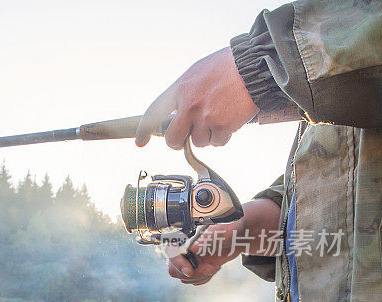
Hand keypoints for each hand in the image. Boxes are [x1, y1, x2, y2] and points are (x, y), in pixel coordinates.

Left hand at [135, 47, 258, 149]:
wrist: (254, 66)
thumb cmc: (228, 66)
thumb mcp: (197, 72)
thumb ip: (185, 92)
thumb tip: (178, 109)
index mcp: (180, 89)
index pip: (153, 113)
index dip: (144, 130)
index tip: (140, 141)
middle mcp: (189, 106)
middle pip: (173, 139)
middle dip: (178, 142)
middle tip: (186, 138)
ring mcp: (205, 118)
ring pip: (199, 142)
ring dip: (208, 135)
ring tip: (219, 117)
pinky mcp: (222, 126)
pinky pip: (217, 142)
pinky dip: (223, 136)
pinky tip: (229, 120)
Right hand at [167, 219, 244, 285]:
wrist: (240, 235)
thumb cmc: (230, 227)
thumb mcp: (220, 231)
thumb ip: (205, 239)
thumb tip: (192, 249)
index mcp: (184, 236)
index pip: (170, 252)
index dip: (177, 262)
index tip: (190, 270)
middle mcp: (183, 248)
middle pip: (174, 269)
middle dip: (193, 273)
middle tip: (210, 268)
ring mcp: (189, 258)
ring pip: (184, 277)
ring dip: (200, 276)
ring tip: (214, 267)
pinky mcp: (196, 266)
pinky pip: (193, 280)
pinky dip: (204, 278)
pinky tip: (213, 268)